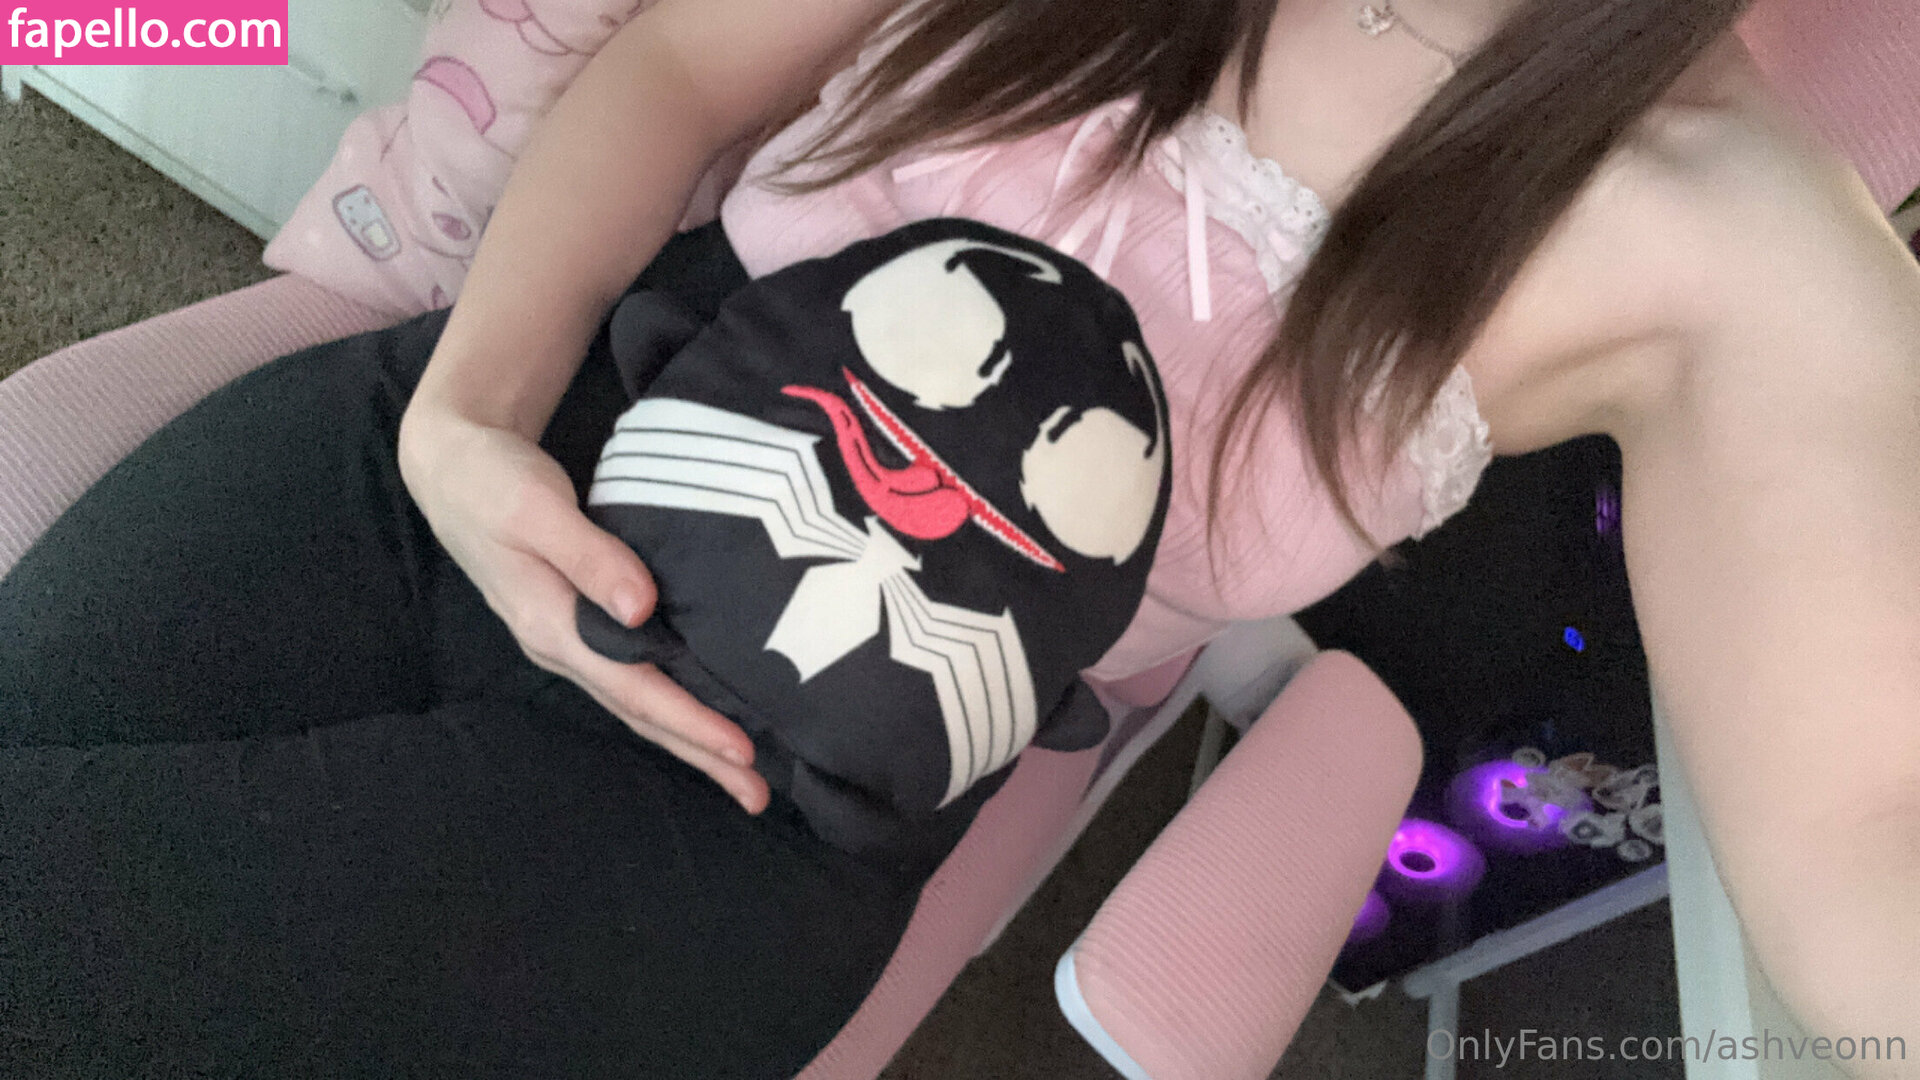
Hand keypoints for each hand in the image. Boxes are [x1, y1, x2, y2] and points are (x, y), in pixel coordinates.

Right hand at [397, 403, 770, 813]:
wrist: (452, 465)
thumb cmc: (492, 481)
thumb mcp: (535, 509)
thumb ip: (589, 555)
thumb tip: (642, 608)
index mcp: (550, 626)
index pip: (633, 687)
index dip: (689, 722)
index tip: (741, 750)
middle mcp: (560, 646)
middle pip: (639, 713)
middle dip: (698, 754)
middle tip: (757, 795)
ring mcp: (566, 639)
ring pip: (637, 700)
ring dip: (688, 738)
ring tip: (741, 771)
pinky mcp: (576, 621)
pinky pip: (632, 675)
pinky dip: (670, 702)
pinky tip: (702, 712)